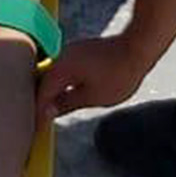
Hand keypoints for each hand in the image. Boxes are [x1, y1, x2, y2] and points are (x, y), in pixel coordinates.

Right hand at [37, 32, 155, 120]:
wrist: (138, 47)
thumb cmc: (118, 74)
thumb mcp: (92, 97)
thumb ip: (67, 104)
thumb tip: (49, 111)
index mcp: (59, 69)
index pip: (41, 95)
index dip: (38, 114)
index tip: (38, 129)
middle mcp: (60, 57)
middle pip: (42, 83)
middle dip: (41, 102)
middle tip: (42, 121)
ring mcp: (70, 52)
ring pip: (53, 76)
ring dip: (51, 93)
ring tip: (53, 111)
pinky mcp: (80, 51)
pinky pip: (63, 70)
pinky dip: (62, 84)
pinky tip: (67, 94)